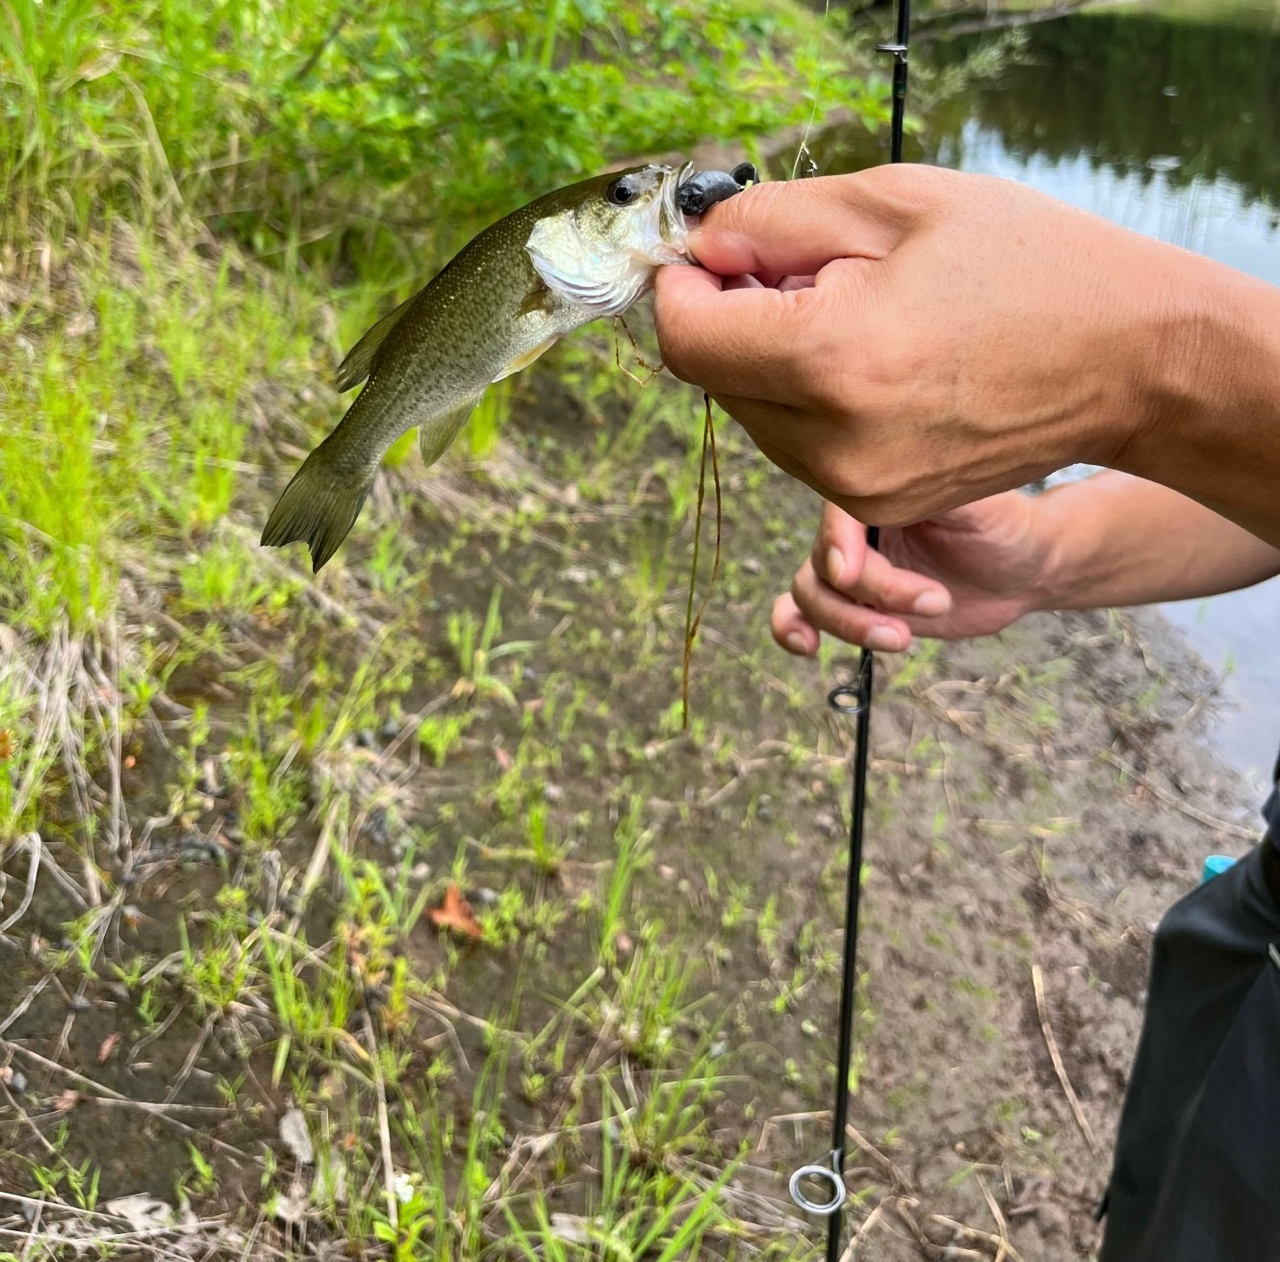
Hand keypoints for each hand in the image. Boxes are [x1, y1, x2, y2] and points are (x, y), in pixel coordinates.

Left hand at [655, 165, 1247, 529]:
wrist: (1130, 365)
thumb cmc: (1030, 267)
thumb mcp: (899, 204)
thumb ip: (775, 223)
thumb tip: (702, 249)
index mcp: (832, 359)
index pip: (687, 340)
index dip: (681, 291)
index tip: (707, 259)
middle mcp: (832, 441)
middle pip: (717, 381)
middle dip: (735, 322)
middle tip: (804, 274)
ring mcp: (856, 488)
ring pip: (757, 418)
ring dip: (774, 365)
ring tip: (860, 319)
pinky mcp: (877, 507)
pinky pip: (801, 449)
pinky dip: (812, 404)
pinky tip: (877, 367)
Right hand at [772, 493, 1054, 654]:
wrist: (1022, 567)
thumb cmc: (1001, 523)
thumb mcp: (972, 500)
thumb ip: (921, 495)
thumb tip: (870, 506)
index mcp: (874, 491)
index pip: (835, 511)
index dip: (836, 544)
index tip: (851, 574)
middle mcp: (853, 528)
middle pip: (822, 561)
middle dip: (874, 593)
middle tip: (935, 601)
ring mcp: (850, 567)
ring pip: (811, 594)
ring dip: (851, 623)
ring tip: (904, 638)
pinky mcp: (854, 603)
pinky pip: (801, 612)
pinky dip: (790, 628)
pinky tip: (806, 646)